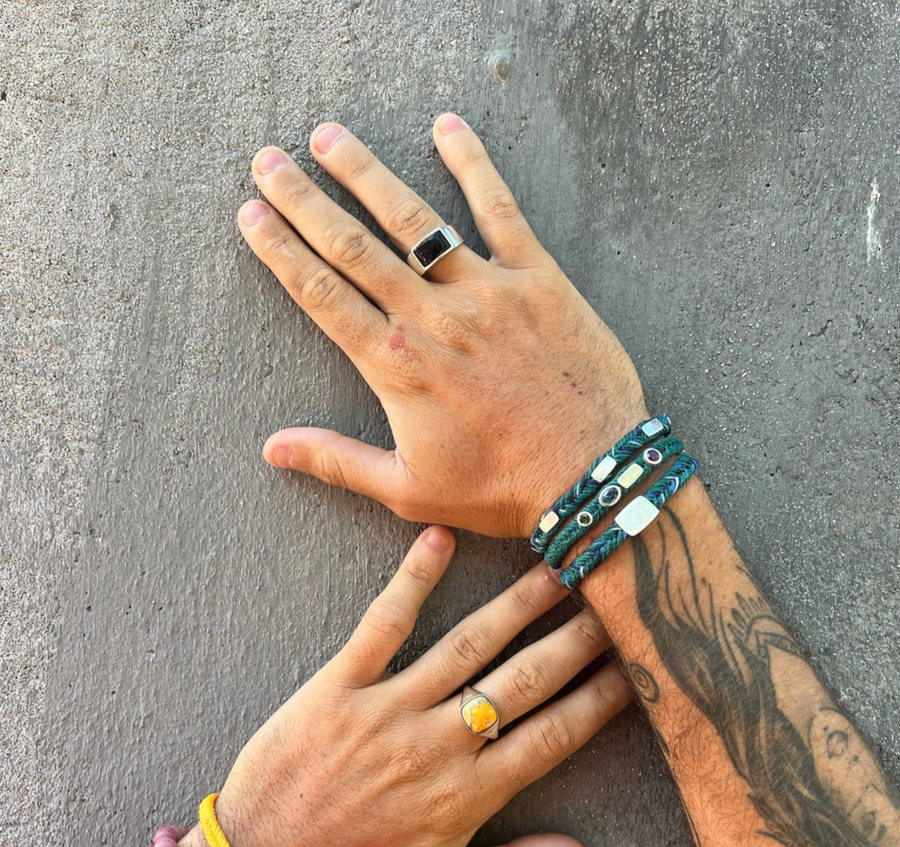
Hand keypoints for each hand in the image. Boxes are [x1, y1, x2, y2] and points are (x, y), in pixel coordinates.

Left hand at [175, 527, 630, 846]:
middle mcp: (435, 747)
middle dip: (574, 640)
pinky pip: (380, 626)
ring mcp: (386, 711)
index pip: (552, 738)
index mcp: (465, 798)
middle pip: (523, 682)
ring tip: (554, 568)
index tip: (630, 669)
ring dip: (516, 605)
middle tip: (611, 603)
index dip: (598, 699)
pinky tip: (439, 540)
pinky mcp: (336, 688)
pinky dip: (411, 580)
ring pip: (466, 646)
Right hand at [238, 115, 647, 536]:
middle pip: (353, 247)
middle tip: (267, 161)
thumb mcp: (409, 489)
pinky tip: (447, 126)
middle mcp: (432, 319)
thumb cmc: (502, 488)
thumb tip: (272, 448)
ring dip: (366, 174)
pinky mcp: (536, 279)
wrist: (592, 476)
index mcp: (396, 366)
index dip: (281, 251)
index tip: (251, 215)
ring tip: (329, 137)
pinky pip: (499, 209)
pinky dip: (473, 164)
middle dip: (304, 200)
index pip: (321, 295)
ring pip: (414, 221)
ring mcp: (485, 292)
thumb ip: (338, 461)